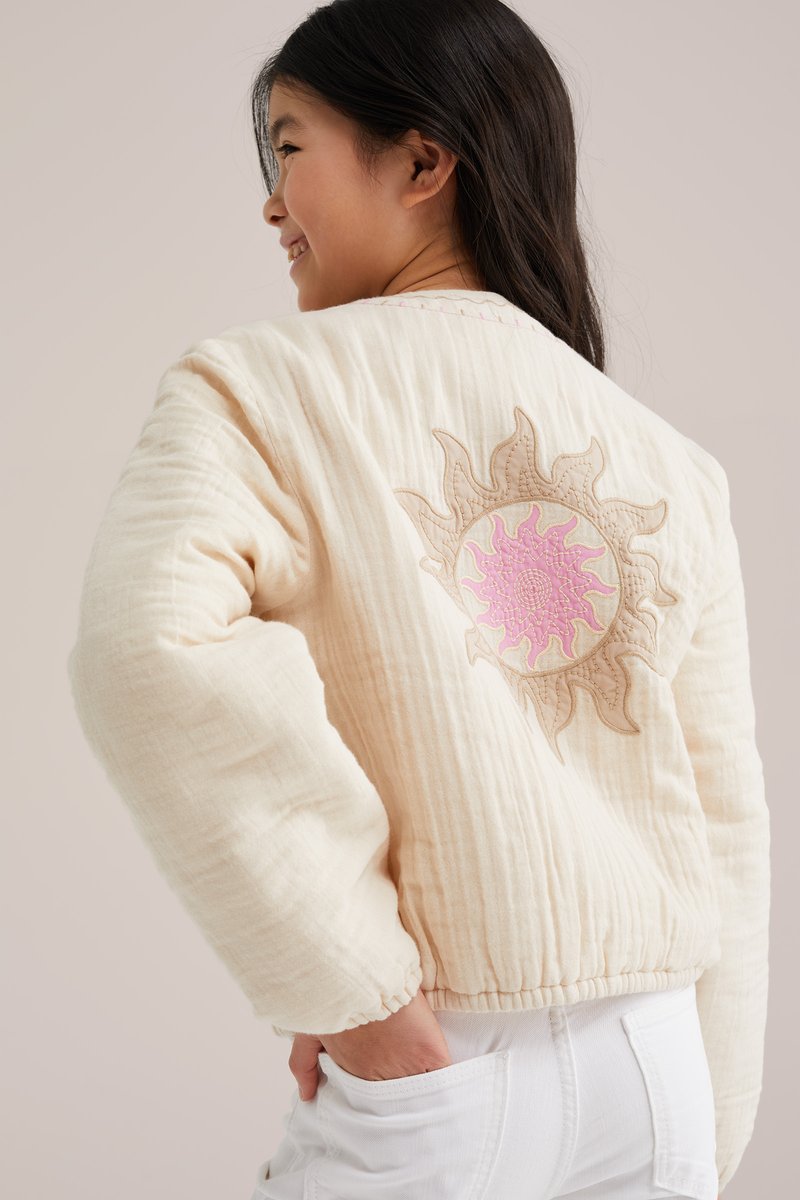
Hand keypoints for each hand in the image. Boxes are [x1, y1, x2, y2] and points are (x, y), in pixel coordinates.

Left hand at [289, 988, 451, 1102]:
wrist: (363, 973)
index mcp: (353, 1073)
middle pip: (394, 1100)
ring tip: (430, 1097)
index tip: (380, 1099)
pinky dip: (446, 1080)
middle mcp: (379, 1077)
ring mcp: (405, 1067)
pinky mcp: (430, 1054)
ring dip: (423, 1092)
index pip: (369, 1098)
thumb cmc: (333, 998)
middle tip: (404, 1098)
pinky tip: (448, 1084)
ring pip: (419, 1092)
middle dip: (398, 1100)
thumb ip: (304, 1064)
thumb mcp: (309, 1032)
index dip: (376, 1097)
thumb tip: (307, 1095)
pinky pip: (443, 1076)